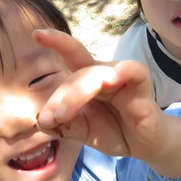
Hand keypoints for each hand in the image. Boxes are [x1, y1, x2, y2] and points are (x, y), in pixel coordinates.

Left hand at [33, 29, 162, 158]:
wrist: (144, 146)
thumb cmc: (113, 131)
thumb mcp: (82, 131)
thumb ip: (63, 125)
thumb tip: (41, 120)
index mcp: (88, 80)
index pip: (72, 56)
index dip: (57, 42)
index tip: (36, 34)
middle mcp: (104, 74)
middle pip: (78, 74)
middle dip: (60, 97)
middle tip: (48, 119)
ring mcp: (123, 79)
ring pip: (97, 75)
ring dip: (77, 94)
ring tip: (62, 115)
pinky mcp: (142, 89)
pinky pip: (134, 72)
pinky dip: (124, 71)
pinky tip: (112, 78)